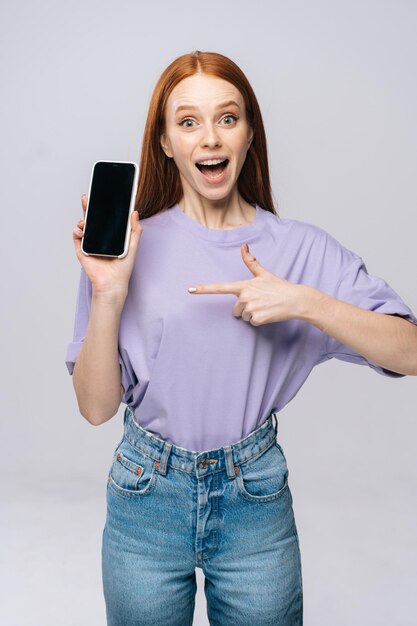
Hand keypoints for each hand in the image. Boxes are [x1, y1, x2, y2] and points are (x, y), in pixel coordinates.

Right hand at [72, 194, 142, 297]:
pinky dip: (77, 232)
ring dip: (82, 220)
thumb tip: (134, 212)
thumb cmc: (123, 268)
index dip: (103, 208)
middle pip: (92, 219)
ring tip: (85, 221)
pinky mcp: (82, 251)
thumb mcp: (133, 246)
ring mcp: (89, 244)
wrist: (113, 283)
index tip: (102, 196)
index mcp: (110, 236)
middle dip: (88, 208)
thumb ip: (135, 229)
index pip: (105, 218)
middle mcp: (99, 238)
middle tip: (86, 197)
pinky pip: (76, 238)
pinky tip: (81, 231)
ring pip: (83, 227)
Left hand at [187, 243, 312, 325]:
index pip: (220, 287)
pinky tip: (269, 313)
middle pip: (235, 309)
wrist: (296, 299)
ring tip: (266, 307)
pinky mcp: (257, 319)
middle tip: (260, 302)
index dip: (203, 289)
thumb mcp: (264, 273)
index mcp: (244, 285)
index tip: (189, 289)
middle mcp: (244, 296)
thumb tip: (243, 246)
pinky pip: (252, 323)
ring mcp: (250, 308)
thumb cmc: (279, 286)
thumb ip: (251, 262)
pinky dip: (260, 320)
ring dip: (253, 314)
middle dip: (245, 308)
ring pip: (243, 317)